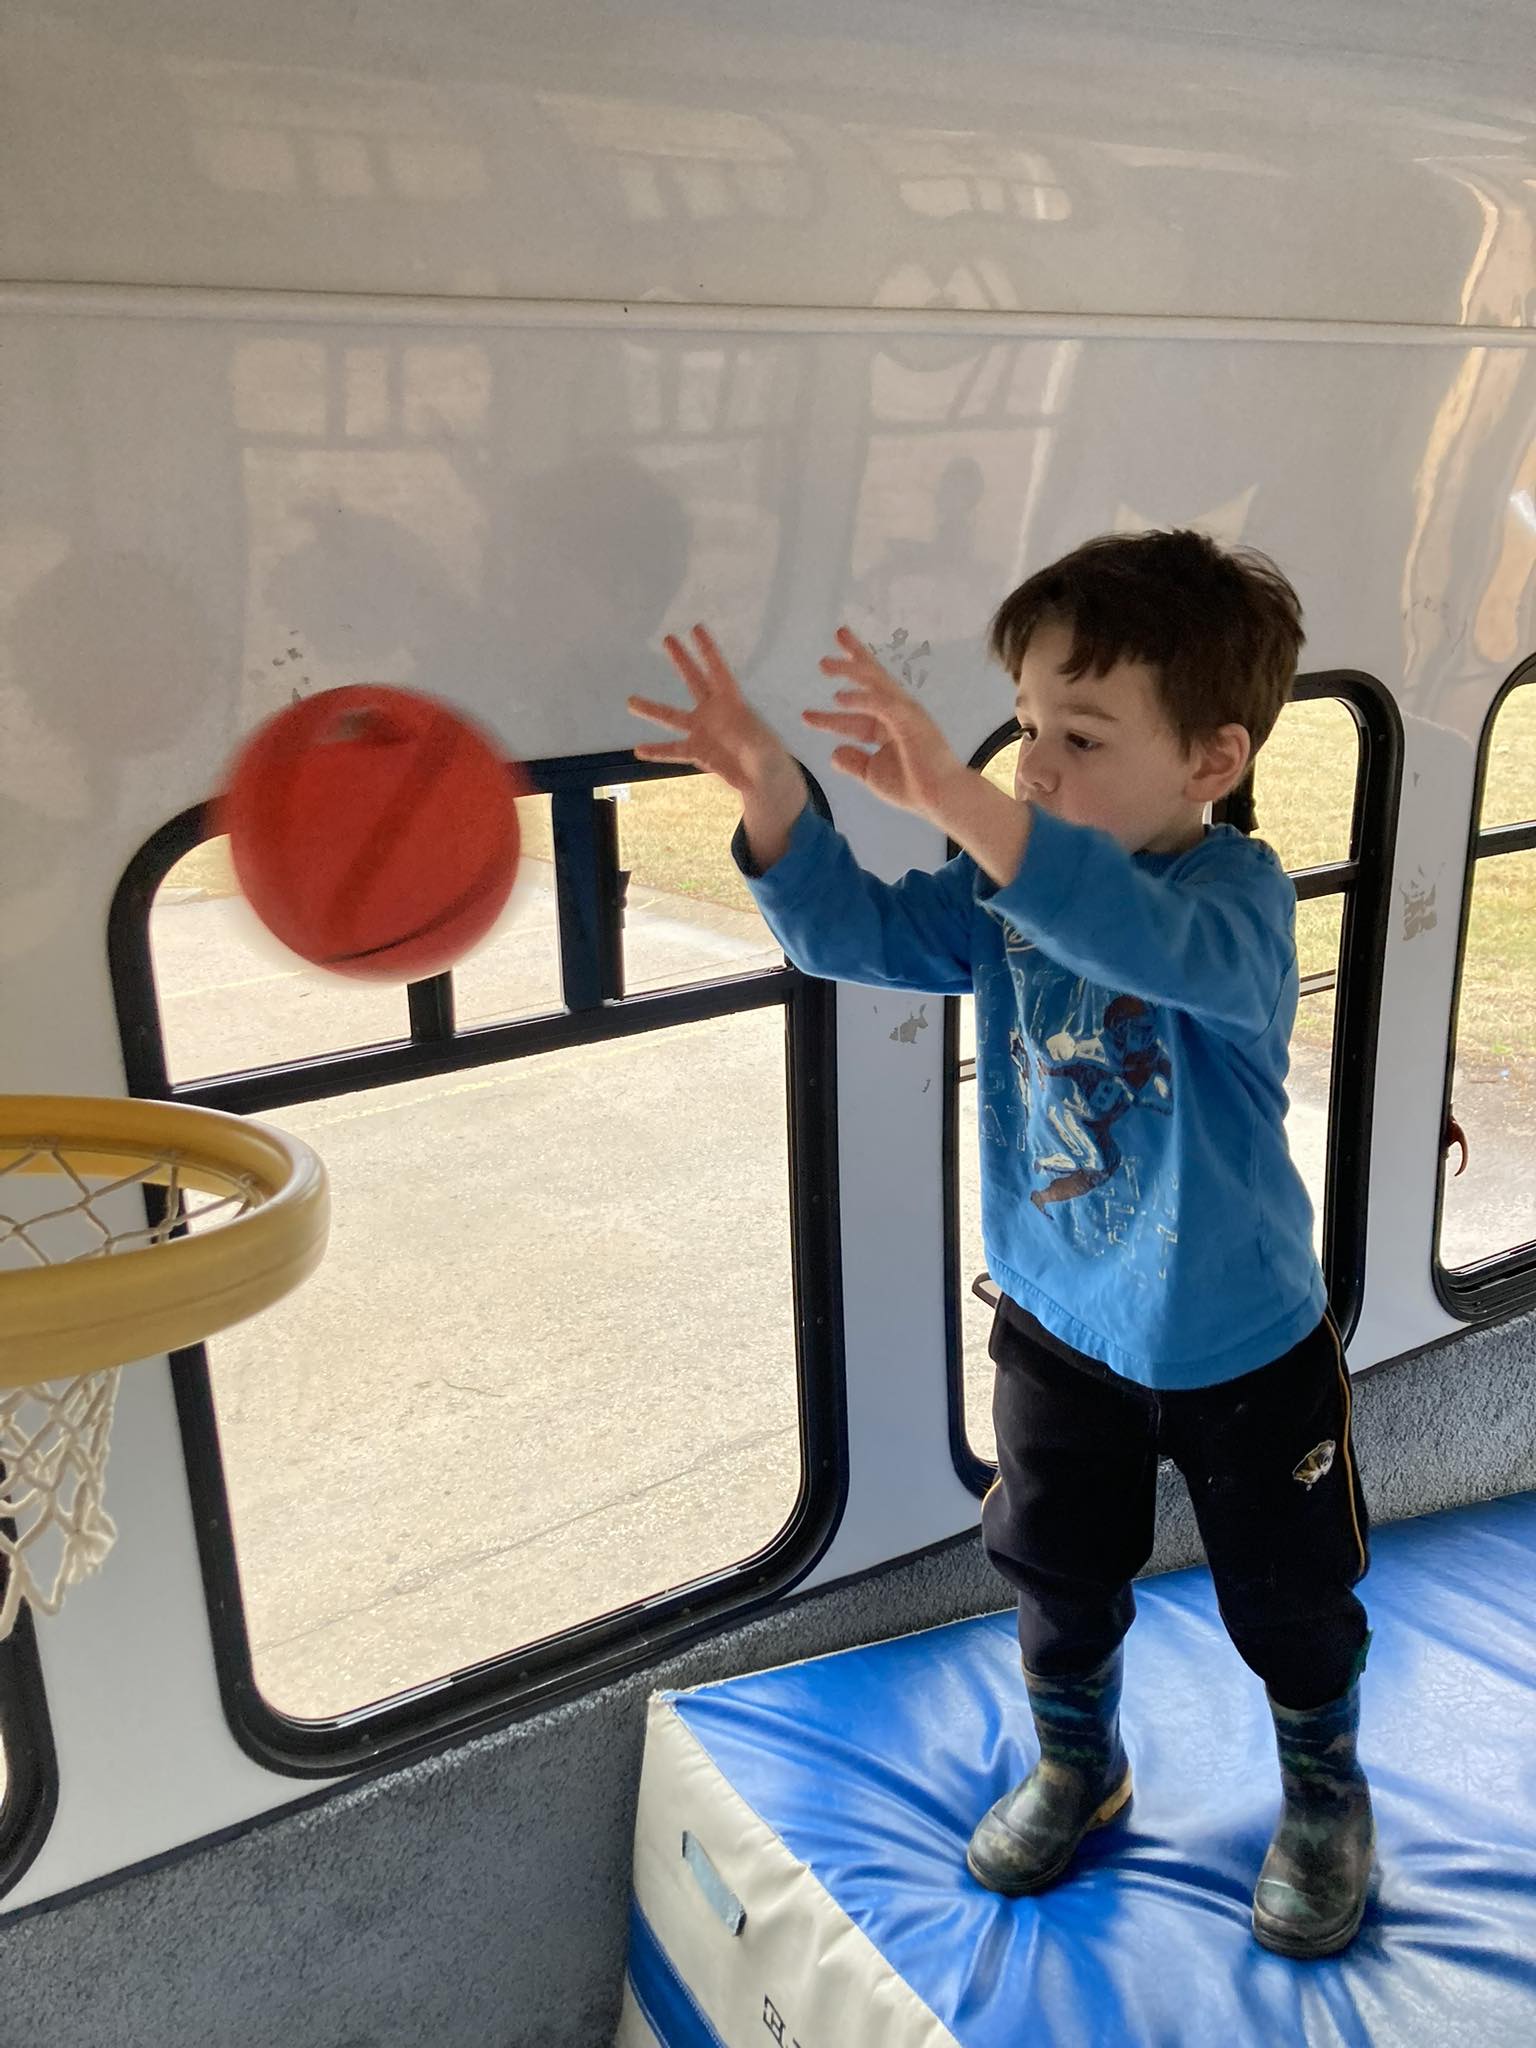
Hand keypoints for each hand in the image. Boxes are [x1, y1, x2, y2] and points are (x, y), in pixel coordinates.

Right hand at [629, 626, 794, 797]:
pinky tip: (639, 749)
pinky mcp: (697, 751)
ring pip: (671, 717)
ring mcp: (702, 730)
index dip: (708, 650)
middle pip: (694, 680)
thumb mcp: (761, 744)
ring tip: (630, 701)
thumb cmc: (767, 757)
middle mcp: (712, 711)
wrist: (761, 779)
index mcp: (732, 702)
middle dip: (682, 659)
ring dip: (651, 708)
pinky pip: (673, 750)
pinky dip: (656, 751)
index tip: (696, 628)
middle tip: (668, 638)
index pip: (718, 671)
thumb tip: (730, 734)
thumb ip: (747, 738)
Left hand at [811, 627, 1032, 883]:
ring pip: (875, 683)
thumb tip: (834, 753)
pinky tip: (839, 697)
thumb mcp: (873, 774)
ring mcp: (905, 712)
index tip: (805, 716)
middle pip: (871, 680)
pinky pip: (881, 703)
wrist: (941, 799)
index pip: (856, 715)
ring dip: (851, 669)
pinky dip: (861, 698)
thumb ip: (854, 763)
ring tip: (824, 664)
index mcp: (889, 726)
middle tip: (837, 635)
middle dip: (852, 660)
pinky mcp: (910, 719)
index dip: (830, 717)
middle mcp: (897, 713)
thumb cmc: (914, 787)